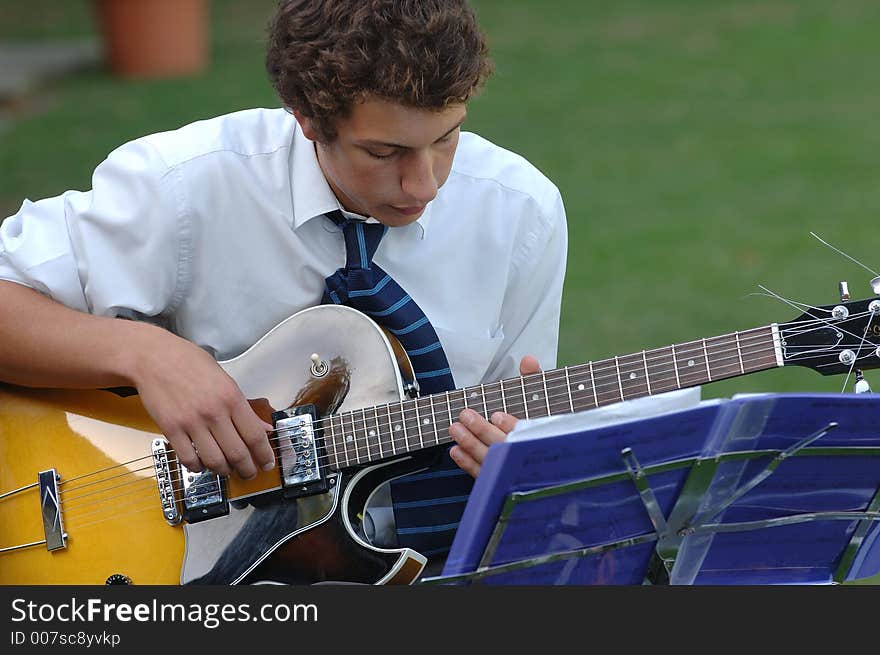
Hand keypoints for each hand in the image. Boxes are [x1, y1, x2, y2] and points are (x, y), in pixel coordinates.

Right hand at [129, 324, 274, 479]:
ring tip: (226, 469)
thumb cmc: (189, 363)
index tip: (267, 463)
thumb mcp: (225, 379)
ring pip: (214, 461)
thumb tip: (263, 427)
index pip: (255, 435)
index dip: (264, 455)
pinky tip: (201, 463)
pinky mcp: (170, 429)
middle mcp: (214, 412)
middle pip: (237, 453)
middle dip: (247, 469)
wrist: (153, 358)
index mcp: (232, 397)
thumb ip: (245, 407)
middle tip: (249, 473)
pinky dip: (198, 467)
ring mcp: (191, 422)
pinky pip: (188, 459)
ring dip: (223, 471)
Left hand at [448, 355, 540, 477]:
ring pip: (491, 461)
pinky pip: (483, 475)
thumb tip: (528, 359)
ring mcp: (514, 471)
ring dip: (471, 445)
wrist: (548, 459)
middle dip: (484, 431)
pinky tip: (455, 451)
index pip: (528, 434)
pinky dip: (467, 464)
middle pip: (505, 446)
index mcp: (540, 436)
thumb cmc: (542, 426)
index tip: (498, 416)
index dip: (513, 425)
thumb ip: (533, 380)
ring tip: (455, 429)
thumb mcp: (540, 399)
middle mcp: (527, 455)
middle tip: (466, 416)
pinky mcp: (501, 482)